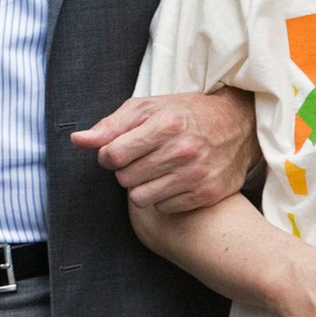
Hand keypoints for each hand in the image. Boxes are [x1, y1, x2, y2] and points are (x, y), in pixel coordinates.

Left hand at [73, 91, 258, 214]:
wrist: (238, 124)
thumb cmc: (184, 114)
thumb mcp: (147, 109)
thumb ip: (110, 126)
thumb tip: (78, 140)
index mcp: (165, 124)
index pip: (113, 155)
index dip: (108, 155)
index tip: (118, 151)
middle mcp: (183, 150)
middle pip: (125, 178)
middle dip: (127, 169)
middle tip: (144, 158)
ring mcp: (197, 174)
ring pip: (141, 197)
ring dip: (143, 186)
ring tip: (158, 170)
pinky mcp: (207, 194)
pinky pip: (164, 207)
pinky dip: (164, 197)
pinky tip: (175, 180)